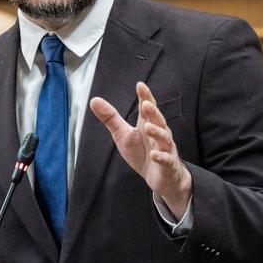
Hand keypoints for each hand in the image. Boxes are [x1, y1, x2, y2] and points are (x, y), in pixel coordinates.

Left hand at [90, 81, 192, 216]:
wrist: (158, 177)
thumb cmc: (142, 153)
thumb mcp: (123, 134)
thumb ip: (110, 118)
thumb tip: (94, 100)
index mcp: (147, 125)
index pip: (147, 109)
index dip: (145, 97)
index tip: (140, 85)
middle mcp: (159, 134)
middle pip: (158, 120)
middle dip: (153, 112)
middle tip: (146, 104)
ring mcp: (165, 149)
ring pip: (164, 138)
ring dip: (157, 132)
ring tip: (148, 127)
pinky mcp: (168, 165)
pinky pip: (167, 160)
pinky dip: (161, 157)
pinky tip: (154, 155)